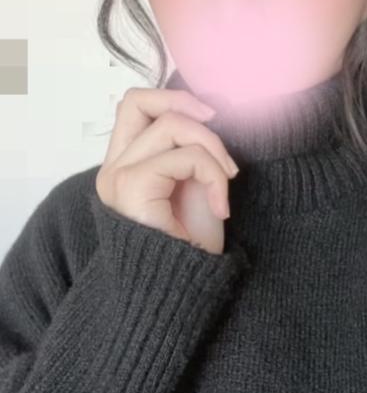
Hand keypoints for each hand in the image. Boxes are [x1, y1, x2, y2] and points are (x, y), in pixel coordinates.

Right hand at [95, 87, 239, 253]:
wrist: (184, 292)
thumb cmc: (191, 245)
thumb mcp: (192, 182)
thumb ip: (187, 148)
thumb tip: (209, 112)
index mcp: (123, 165)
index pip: (135, 105)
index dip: (175, 99)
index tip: (213, 119)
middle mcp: (113, 168)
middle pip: (136, 100)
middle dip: (186, 104)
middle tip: (217, 133)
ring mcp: (118, 177)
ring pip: (171, 124)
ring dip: (213, 149)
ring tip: (227, 183)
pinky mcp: (132, 188)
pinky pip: (185, 157)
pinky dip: (214, 174)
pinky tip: (220, 207)